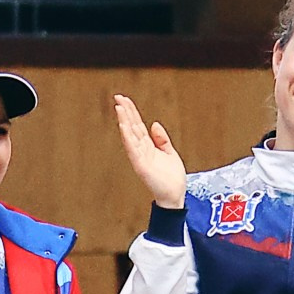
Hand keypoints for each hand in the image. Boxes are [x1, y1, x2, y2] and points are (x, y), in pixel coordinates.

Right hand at [113, 94, 186, 209]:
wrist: (175, 196)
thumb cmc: (172, 179)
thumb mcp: (170, 153)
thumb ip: (162, 139)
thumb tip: (154, 124)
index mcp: (148, 147)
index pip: (138, 125)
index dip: (132, 112)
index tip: (124, 99)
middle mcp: (142, 150)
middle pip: (132, 127)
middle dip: (125, 112)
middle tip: (118, 97)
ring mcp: (140, 157)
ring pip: (130, 135)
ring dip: (124, 121)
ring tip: (119, 107)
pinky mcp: (141, 165)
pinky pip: (132, 149)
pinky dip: (127, 137)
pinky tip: (124, 126)